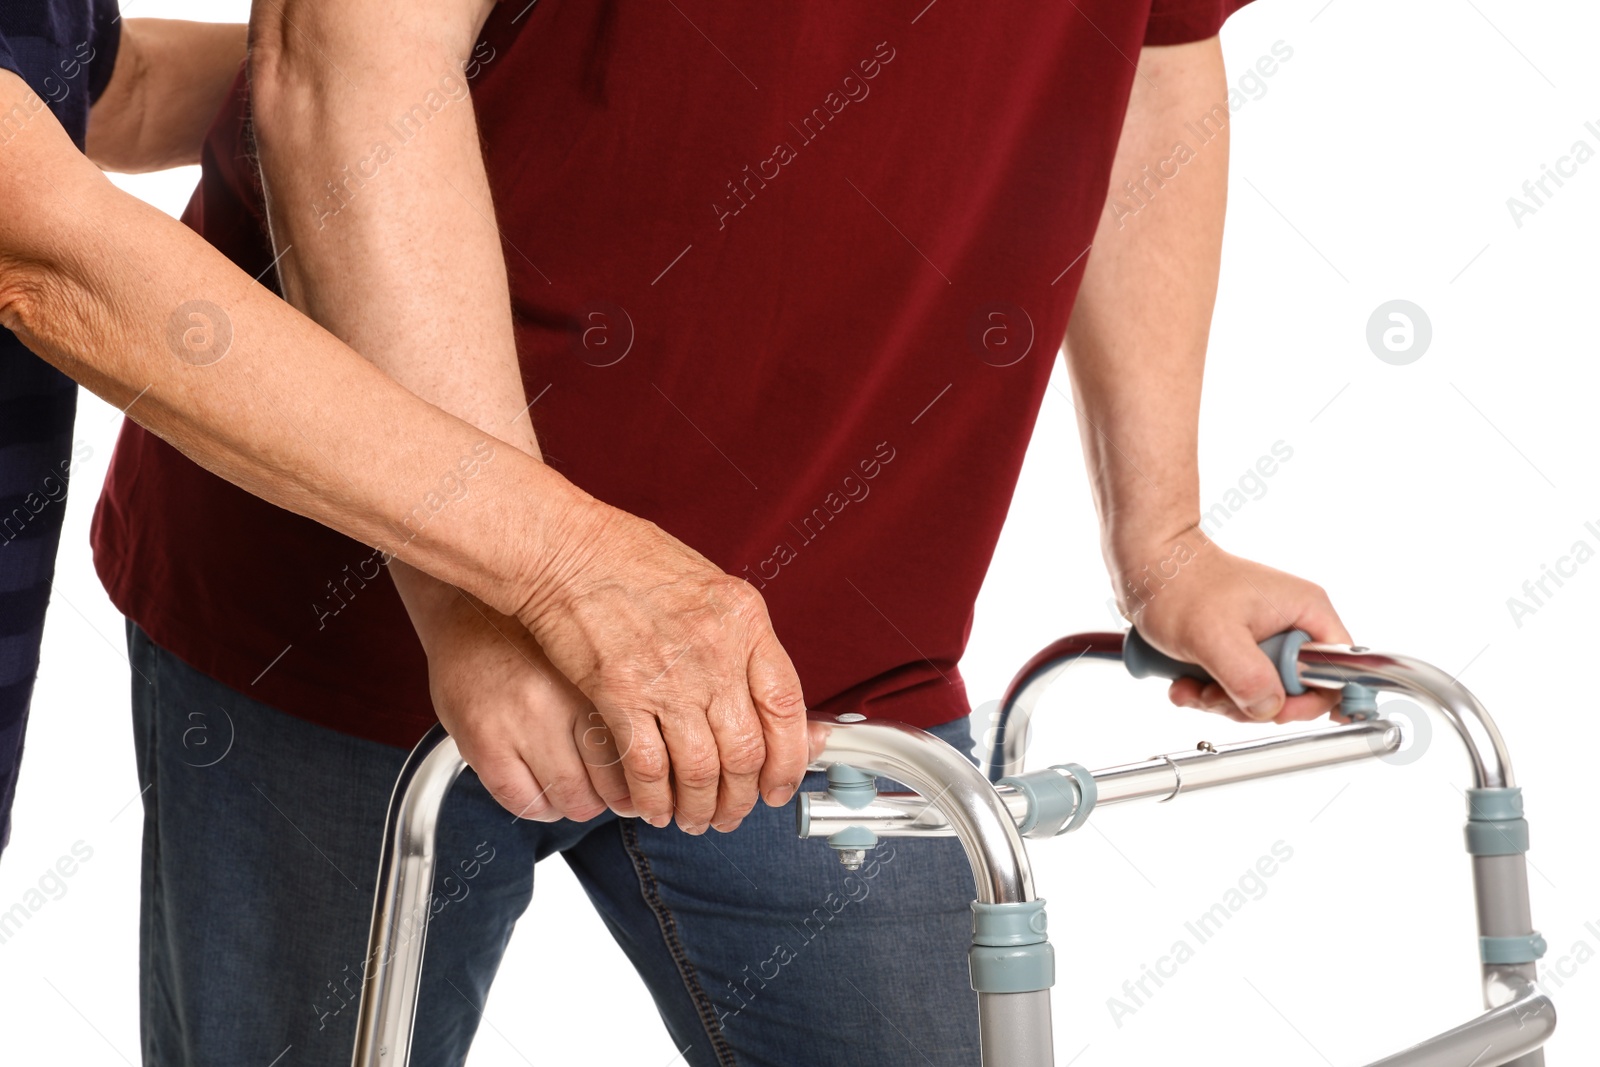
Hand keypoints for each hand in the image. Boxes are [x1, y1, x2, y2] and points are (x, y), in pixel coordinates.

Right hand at [416, 588, 631, 822]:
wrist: (466, 611)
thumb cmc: (534, 635)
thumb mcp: (591, 655)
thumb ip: (621, 697)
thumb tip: (658, 750)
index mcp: (598, 676)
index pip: (641, 753)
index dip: (647, 779)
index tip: (645, 782)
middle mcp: (561, 700)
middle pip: (610, 783)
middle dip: (617, 798)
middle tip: (614, 791)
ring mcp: (519, 724)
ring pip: (570, 799)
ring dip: (579, 804)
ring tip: (577, 788)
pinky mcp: (483, 744)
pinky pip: (523, 802)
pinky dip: (541, 807)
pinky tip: (544, 792)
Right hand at [516, 493, 808, 834]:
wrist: (563, 547)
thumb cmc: (626, 557)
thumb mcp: (708, 585)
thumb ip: (738, 638)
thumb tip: (760, 691)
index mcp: (744, 621)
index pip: (786, 707)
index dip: (789, 759)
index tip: (779, 784)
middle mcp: (715, 652)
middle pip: (745, 750)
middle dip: (741, 797)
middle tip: (732, 813)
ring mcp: (669, 676)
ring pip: (700, 769)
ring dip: (699, 806)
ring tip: (693, 818)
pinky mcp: (619, 694)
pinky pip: (648, 767)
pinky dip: (653, 798)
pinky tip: (651, 806)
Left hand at [1112, 527, 1350, 723]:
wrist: (1144, 566)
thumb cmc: (1177, 584)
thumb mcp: (1214, 636)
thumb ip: (1249, 676)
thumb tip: (1270, 709)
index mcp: (1305, 612)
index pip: (1338, 671)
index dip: (1311, 699)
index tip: (1274, 709)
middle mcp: (1290, 625)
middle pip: (1294, 691)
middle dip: (1251, 704)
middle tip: (1216, 694)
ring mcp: (1263, 639)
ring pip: (1260, 695)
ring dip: (1221, 701)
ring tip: (1192, 686)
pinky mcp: (1238, 649)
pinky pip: (1234, 688)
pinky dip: (1207, 693)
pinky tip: (1183, 683)